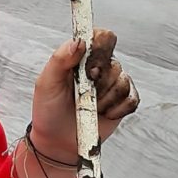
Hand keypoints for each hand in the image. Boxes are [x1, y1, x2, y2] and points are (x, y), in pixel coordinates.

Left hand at [28, 32, 138, 165]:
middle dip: (99, 79)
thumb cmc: (48, 109)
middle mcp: (100, 67)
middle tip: (84, 90)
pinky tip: (103, 114)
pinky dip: (117, 109)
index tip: (88, 65)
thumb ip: (60, 59)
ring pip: (122, 82)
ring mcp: (113, 85)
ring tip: (89, 107)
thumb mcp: (46, 83)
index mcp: (82, 56)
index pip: (101, 37)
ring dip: (104, 98)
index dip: (99, 46)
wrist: (56, 141)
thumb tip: (79, 42)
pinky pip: (131, 100)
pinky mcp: (123, 103)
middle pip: (114, 61)